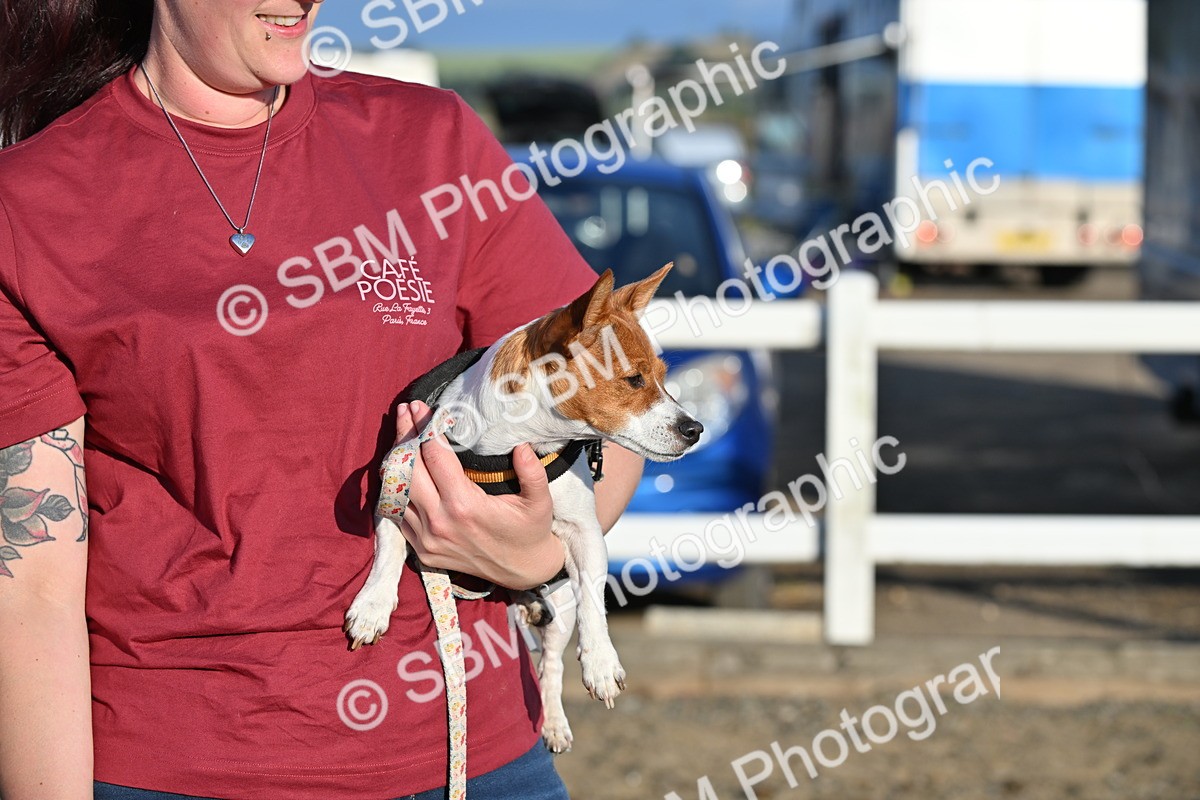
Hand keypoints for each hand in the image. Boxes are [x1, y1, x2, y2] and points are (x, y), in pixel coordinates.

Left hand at [389, 400, 564, 589]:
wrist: (522, 572)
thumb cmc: (530, 531)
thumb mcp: (540, 501)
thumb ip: (532, 472)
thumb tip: (521, 445)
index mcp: (466, 506)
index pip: (434, 456)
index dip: (426, 427)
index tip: (420, 406)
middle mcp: (440, 522)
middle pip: (408, 468)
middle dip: (404, 434)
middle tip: (405, 410)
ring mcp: (426, 538)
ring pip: (396, 490)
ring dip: (396, 459)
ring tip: (401, 432)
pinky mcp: (421, 550)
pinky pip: (396, 513)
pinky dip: (395, 488)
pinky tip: (401, 467)